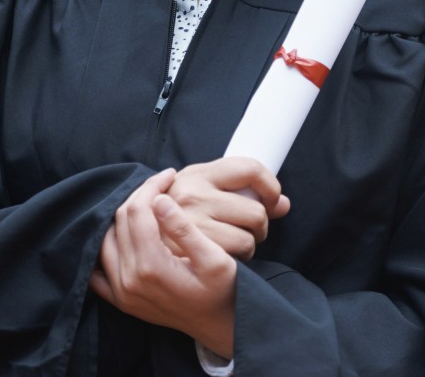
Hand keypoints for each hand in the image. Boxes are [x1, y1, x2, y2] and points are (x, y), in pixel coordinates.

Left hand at [91, 170, 236, 356]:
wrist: (220, 326)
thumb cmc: (224, 291)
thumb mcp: (216, 260)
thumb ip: (185, 229)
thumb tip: (161, 200)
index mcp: (152, 266)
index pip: (138, 210)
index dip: (152, 186)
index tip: (170, 175)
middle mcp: (129, 280)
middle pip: (120, 220)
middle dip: (139, 195)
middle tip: (161, 185)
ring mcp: (122, 293)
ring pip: (106, 239)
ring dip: (124, 216)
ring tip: (148, 203)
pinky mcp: (121, 301)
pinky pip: (98, 269)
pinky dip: (106, 247)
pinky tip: (124, 234)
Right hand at [167, 157, 290, 259]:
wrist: (140, 241)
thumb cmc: (177, 215)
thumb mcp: (201, 191)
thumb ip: (240, 191)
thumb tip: (284, 205)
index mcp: (199, 173)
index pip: (250, 168)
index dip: (271, 185)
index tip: (273, 200)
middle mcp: (194, 193)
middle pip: (256, 209)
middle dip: (260, 224)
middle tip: (250, 230)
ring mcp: (193, 220)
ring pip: (250, 234)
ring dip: (250, 243)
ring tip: (236, 244)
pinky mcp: (195, 246)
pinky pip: (238, 251)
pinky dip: (241, 257)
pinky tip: (227, 255)